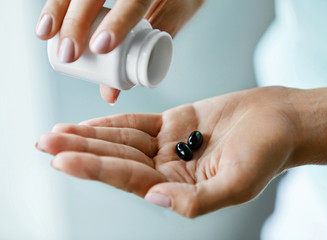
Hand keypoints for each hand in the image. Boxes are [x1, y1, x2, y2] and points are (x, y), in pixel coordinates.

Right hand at [35, 0, 203, 103]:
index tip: (100, 48)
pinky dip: (56, 3)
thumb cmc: (177, 0)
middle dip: (76, 22)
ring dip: (57, 10)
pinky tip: (46, 21)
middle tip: (68, 55)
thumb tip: (110, 94)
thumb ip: (143, 55)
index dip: (118, 23)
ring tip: (46, 36)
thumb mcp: (170, 24)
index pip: (135, 1)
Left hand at [36, 87, 298, 217]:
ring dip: (91, 136)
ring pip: (122, 140)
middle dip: (82, 151)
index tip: (62, 158)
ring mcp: (170, 145)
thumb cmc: (268, 153)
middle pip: (117, 159)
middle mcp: (169, 168)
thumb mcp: (238, 185)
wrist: (281, 121)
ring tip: (58, 133)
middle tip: (47, 143)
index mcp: (180, 187)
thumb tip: (153, 198)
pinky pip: (138, 123)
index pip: (129, 178)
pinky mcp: (175, 123)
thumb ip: (196, 200)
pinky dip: (113, 122)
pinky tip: (91, 124)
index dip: (96, 168)